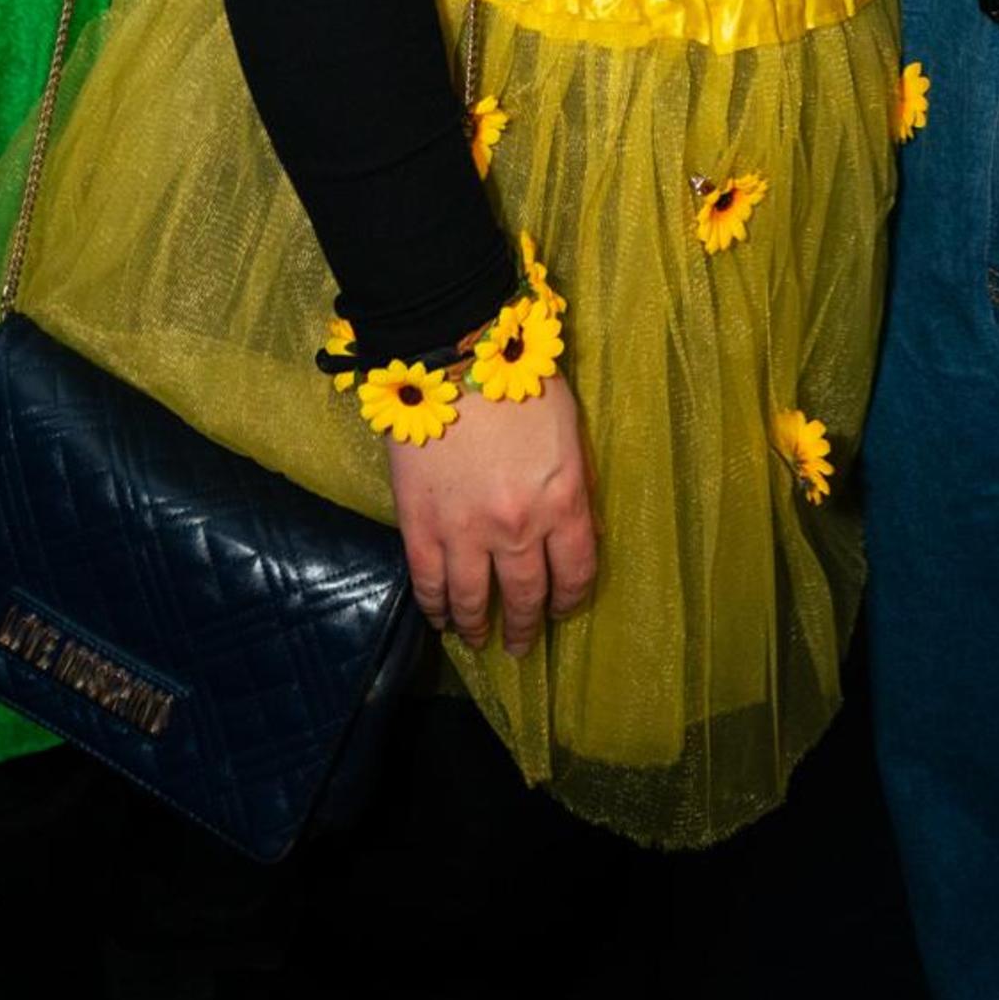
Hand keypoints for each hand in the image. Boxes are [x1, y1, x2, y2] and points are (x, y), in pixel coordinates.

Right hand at [386, 374, 598, 655]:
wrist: (452, 355)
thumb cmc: (519, 382)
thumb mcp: (570, 432)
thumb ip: (575, 485)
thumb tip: (576, 530)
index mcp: (564, 501)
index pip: (576, 573)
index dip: (570, 600)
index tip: (562, 609)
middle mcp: (519, 529)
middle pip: (526, 597)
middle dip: (525, 627)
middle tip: (520, 644)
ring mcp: (466, 532)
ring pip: (473, 600)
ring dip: (477, 626)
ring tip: (478, 638)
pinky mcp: (422, 526)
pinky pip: (429, 584)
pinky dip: (435, 608)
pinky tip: (440, 618)